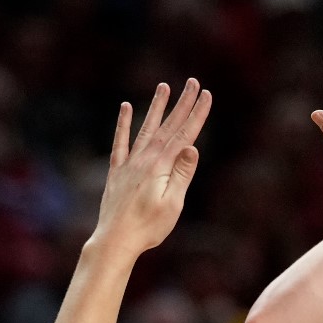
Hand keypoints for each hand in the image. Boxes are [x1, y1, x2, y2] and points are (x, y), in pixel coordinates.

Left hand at [93, 79, 211, 257]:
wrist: (115, 239)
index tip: (207, 95)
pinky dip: (123, 124)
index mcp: (160, 167)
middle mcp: (144, 159)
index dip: (197, 114)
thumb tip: (191, 147)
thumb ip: (181, 174)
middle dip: (182, 104)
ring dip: (156, 107)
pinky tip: (125, 107)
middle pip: (167, 127)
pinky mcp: (117, 171)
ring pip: (145, 129)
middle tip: (193, 83)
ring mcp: (129, 163)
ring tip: (164, 87)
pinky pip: (120, 142)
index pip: (184, 135)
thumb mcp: (172, 204)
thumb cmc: (148, 227)